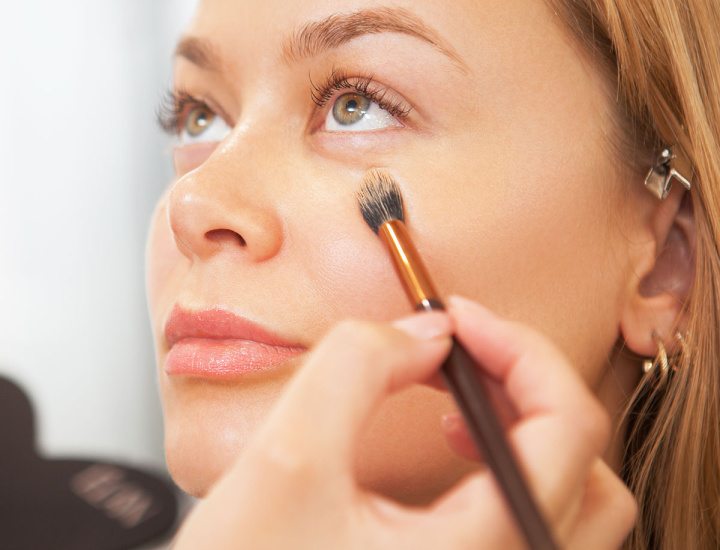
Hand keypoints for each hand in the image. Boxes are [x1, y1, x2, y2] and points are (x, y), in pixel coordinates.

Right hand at [173, 296, 635, 548]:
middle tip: (464, 349)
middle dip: (527, 381)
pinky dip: (510, 462)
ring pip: (571, 494)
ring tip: (459, 397)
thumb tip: (424, 333)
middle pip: (587, 462)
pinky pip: (535, 516)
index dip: (520, 349)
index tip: (459, 318)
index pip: (568, 427)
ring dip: (526, 424)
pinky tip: (455, 444)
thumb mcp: (286, 458)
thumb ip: (356, 367)